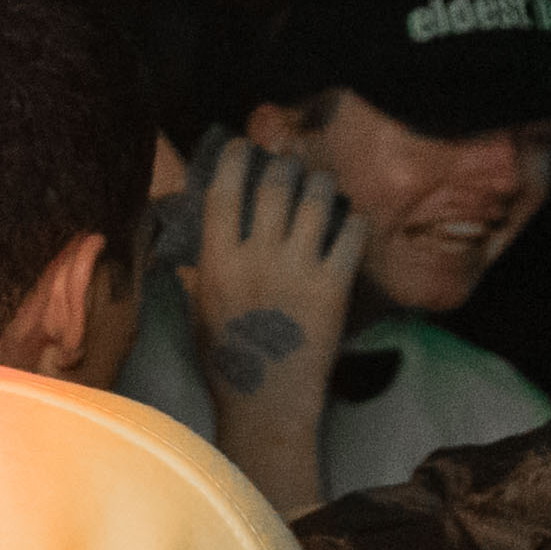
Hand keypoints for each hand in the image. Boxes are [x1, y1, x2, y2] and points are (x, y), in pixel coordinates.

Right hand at [192, 141, 363, 508]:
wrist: (267, 402)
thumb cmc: (226, 359)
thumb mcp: (198, 307)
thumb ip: (203, 264)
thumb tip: (202, 227)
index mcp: (215, 261)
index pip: (225, 191)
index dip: (237, 159)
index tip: (246, 147)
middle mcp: (256, 256)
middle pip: (275, 184)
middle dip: (286, 164)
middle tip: (292, 163)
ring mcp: (298, 268)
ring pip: (316, 199)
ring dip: (321, 183)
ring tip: (322, 183)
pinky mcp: (334, 284)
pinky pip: (351, 231)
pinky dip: (352, 219)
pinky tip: (349, 221)